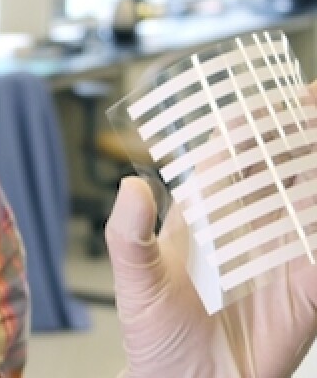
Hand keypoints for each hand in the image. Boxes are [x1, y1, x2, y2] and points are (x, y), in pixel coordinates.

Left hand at [107, 119, 316, 377]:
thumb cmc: (153, 335)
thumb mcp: (134, 281)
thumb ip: (129, 234)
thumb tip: (131, 186)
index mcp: (205, 213)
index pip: (233, 154)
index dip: (254, 122)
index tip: (275, 93)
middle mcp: (247, 225)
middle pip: (282, 165)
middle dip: (302, 131)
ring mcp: (281, 254)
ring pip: (312, 199)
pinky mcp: (307, 289)